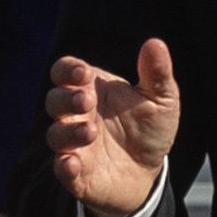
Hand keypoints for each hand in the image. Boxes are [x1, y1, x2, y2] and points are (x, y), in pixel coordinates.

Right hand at [48, 37, 178, 216]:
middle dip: (66, 99)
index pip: (65, 72)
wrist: (151, 169)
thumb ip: (156, 73)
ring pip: (56, 134)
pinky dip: (64, 166)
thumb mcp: (161, 99)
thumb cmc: (148, 128)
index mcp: (91, 90)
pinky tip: (72, 163)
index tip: (82, 73)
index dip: (67, 70)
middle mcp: (75, 115)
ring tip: (89, 131)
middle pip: (55, 100)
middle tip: (86, 100)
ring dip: (68, 132)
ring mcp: (73, 144)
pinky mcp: (77, 173)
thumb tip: (155, 43)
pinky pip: (62, 169)